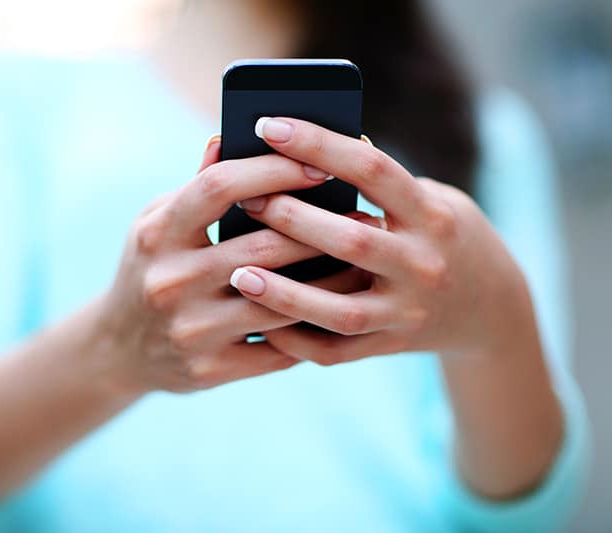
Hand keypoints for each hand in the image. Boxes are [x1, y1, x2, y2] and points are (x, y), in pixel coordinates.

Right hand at [99, 136, 374, 392]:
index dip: (273, 169)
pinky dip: (311, 326)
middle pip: (261, 246)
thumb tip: (229, 138)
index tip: (319, 163)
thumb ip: (195, 187)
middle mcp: (168, 282)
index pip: (218, 186)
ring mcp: (189, 330)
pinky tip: (338, 307)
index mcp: (155, 233)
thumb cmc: (149, 268)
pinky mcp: (209, 370)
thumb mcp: (156, 223)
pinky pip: (277, 348)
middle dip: (320, 228)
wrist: (118, 349)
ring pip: (279, 301)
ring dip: (330, 281)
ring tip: (364, 262)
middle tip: (364, 217)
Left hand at [229, 117, 532, 363]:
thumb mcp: (432, 199)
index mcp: (432, 214)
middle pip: (352, 239)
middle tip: (244, 199)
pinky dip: (295, 340)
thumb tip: (304, 155)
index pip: (372, 169)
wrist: (492, 309)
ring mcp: (407, 312)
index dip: (318, 144)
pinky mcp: (391, 346)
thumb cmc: (443, 236)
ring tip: (237, 273)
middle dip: (293, 217)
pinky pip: (336, 351)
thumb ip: (381, 183)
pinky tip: (259, 323)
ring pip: (339, 309)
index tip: (267, 124)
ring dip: (285, 293)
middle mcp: (424, 264)